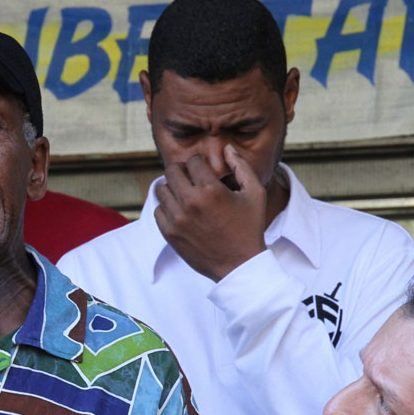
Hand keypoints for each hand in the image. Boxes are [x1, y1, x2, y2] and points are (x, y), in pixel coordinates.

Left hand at [154, 144, 267, 281]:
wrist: (239, 265)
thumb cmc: (249, 227)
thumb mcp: (255, 194)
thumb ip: (241, 167)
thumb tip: (227, 149)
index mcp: (211, 190)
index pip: (193, 161)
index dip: (199, 162)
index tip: (203, 169)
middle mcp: (190, 202)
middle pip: (172, 171)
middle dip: (182, 170)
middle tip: (191, 178)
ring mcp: (177, 219)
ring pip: (162, 189)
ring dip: (173, 188)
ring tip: (186, 194)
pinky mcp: (169, 233)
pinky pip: (158, 210)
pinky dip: (167, 207)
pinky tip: (181, 210)